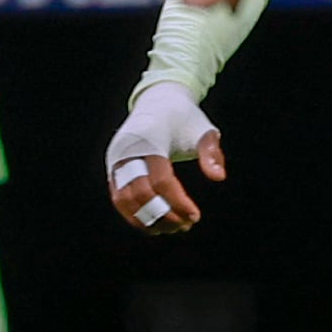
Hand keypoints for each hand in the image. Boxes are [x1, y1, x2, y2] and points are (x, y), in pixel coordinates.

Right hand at [107, 81, 222, 233]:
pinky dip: (133, 213)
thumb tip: (219, 177)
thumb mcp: (203, 130)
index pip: (161, 180)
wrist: (158, 102)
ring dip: (146, 219)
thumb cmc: (185, 119)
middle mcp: (127, 151)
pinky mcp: (112, 167)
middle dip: (163, 215)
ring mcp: (115, 160)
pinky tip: (155, 224)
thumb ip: (210, 152)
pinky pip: (118, 196)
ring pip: (124, 199)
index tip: (195, 217)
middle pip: (140, 193)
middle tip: (186, 226)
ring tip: (172, 229)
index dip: (177, 202)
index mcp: (150, 140)